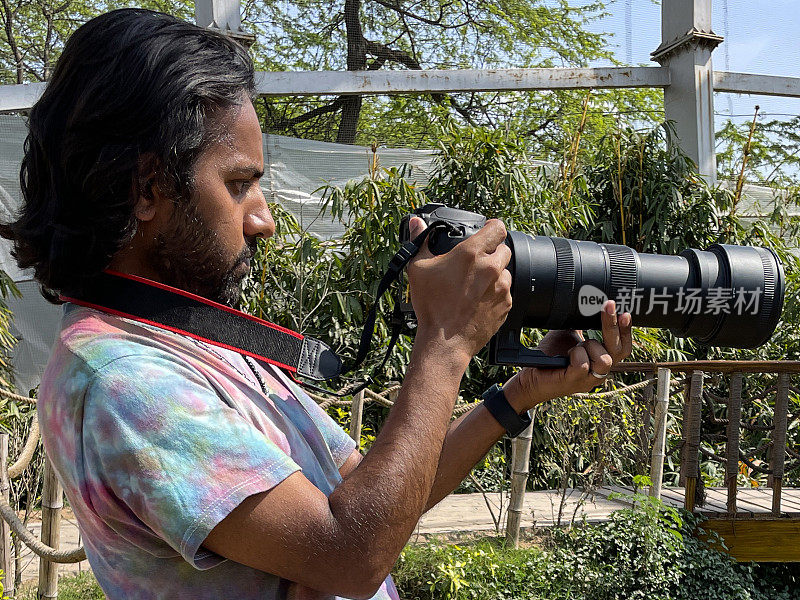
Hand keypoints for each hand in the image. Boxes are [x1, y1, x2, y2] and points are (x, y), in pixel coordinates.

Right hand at [406, 216, 511, 364]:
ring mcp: (501, 287)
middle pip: (504, 248)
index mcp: (471, 253)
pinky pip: (506, 291)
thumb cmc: (431, 305)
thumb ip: (418, 241)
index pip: (497, 227)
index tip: (487, 231)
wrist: (445, 341)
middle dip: (493, 251)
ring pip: (505, 271)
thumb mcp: (418, 269)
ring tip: (475, 284)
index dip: (492, 227)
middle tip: (476, 261)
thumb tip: (415, 222)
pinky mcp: (506, 304)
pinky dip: (495, 292)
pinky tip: (478, 299)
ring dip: (495, 273)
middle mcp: (491, 267)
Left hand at [503, 300, 632, 410]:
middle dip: (613, 326)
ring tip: (575, 346)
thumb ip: (581, 321)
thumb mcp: (569, 333)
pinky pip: (583, 364)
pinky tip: (567, 354)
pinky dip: (576, 354)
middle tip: (608, 305)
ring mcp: (588, 380)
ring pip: (604, 359)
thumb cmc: (551, 356)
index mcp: (600, 360)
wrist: (530, 375)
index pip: (624, 347)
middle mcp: (599, 372)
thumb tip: (587, 301)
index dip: (626, 330)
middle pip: (619, 351)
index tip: (625, 311)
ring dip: (590, 346)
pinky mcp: (573, 382)